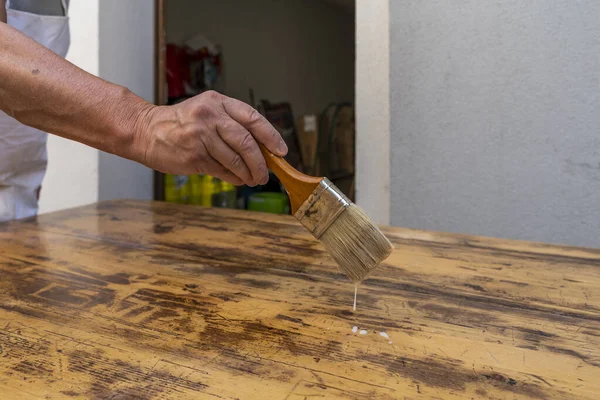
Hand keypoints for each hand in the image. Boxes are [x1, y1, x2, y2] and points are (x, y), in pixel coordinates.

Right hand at [136, 91, 287, 185]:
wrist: (145, 131)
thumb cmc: (181, 124)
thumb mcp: (206, 112)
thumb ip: (231, 125)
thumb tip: (262, 150)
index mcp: (217, 102)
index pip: (252, 118)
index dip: (271, 136)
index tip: (281, 150)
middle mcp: (210, 116)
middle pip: (247, 142)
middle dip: (261, 162)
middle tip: (265, 174)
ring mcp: (201, 136)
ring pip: (235, 160)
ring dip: (248, 173)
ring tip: (253, 179)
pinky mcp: (194, 156)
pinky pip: (222, 171)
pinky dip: (233, 178)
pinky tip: (237, 179)